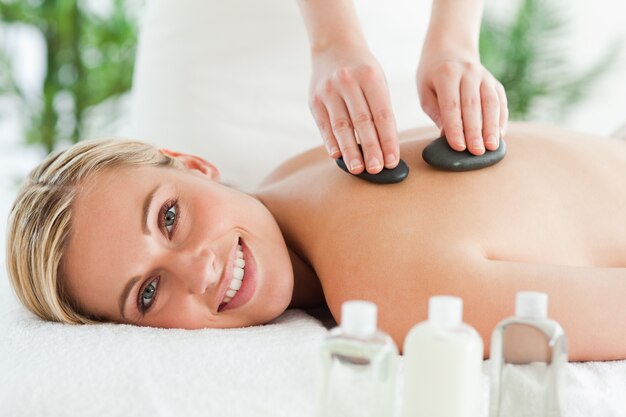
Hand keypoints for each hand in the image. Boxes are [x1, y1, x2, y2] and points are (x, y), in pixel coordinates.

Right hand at [308, 45, 399, 173]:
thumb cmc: (362, 71)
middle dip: (371, 148)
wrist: (334, 46)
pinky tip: (337, 157)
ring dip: (350, 150)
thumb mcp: (377, 81)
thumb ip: (380, 110)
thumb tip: (385, 148)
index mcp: (370, 77)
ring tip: (358, 169)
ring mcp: (329, 91)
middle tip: (377, 169)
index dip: (388, 140)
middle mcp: (348, 82)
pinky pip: (324, 125)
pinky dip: (331, 142)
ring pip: (341, 126)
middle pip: (362, 122)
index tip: (393, 161)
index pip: (382, 114)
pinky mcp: (314, 100)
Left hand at [417, 53, 508, 154]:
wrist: (450, 48)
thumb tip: (446, 134)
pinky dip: (501, 119)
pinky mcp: (494, 82)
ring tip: (491, 147)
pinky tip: (500, 135)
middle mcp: (468, 72)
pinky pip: (500, 101)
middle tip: (476, 152)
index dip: (456, 127)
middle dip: (475, 131)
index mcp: (446, 74)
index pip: (452, 105)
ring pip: (491, 103)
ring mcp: (484, 76)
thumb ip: (436, 112)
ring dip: (492, 127)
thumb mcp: (426, 91)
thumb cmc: (432, 76)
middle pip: (473, 106)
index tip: (458, 147)